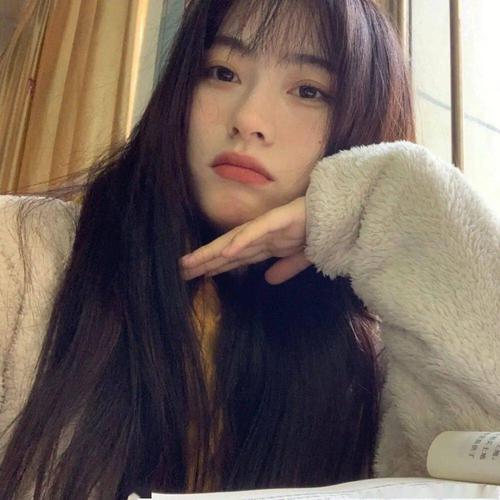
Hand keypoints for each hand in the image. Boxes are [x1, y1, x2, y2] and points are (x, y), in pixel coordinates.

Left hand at [179, 197, 311, 284]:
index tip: (199, 275)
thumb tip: (268, 280)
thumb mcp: (302, 258)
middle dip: (205, 260)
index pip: (236, 257)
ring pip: (233, 240)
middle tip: (181, 270)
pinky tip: (224, 252)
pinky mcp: (279, 219)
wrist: (342, 214)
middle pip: (227, 249)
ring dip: (212, 252)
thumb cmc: (322, 232)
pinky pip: (256, 231)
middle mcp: (261, 236)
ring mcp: (268, 226)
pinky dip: (241, 241)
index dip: (217, 266)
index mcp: (267, 244)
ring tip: (190, 262)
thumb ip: (285, 268)